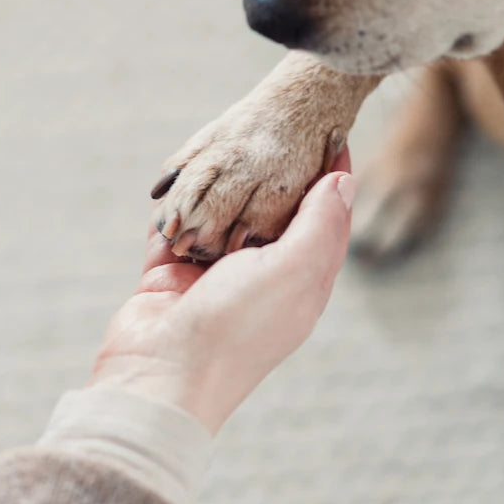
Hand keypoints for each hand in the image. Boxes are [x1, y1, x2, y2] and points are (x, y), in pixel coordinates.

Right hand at [92, 151, 354, 433]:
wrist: (159, 380)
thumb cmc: (235, 328)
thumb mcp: (293, 271)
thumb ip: (319, 224)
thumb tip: (344, 181)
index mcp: (300, 281)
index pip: (325, 219)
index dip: (330, 176)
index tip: (330, 131)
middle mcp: (260, 277)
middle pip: (272, 212)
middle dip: (272, 172)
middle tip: (274, 124)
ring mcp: (212, 276)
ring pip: (220, 214)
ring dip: (220, 184)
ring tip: (227, 139)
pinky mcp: (169, 275)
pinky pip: (176, 227)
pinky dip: (177, 204)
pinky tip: (181, 174)